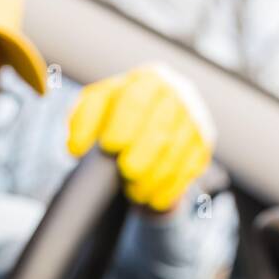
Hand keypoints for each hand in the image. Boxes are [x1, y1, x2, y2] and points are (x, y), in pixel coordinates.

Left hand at [67, 63, 215, 212]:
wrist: (150, 130)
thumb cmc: (117, 117)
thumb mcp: (96, 111)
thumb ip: (81, 121)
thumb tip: (75, 147)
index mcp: (149, 79)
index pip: (137, 98)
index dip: (124, 122)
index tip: (109, 146)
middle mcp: (179, 94)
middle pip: (162, 126)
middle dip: (143, 153)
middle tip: (125, 172)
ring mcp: (195, 120)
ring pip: (177, 151)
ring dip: (155, 176)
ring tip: (135, 191)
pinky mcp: (203, 146)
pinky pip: (189, 169)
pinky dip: (170, 188)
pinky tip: (153, 198)